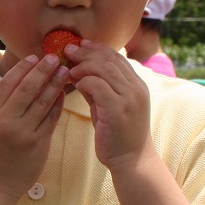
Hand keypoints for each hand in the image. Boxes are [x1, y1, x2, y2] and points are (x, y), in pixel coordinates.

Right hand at [0, 53, 67, 202]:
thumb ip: (6, 105)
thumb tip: (26, 79)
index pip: (7, 84)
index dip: (22, 69)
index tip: (34, 56)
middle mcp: (6, 121)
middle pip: (26, 89)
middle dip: (41, 71)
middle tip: (53, 57)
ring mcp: (23, 133)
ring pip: (42, 102)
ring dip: (54, 84)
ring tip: (63, 70)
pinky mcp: (38, 143)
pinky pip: (51, 118)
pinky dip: (58, 104)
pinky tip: (63, 93)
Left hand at [63, 40, 152, 171]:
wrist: (131, 159)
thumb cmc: (117, 133)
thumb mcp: (109, 105)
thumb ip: (99, 88)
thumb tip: (78, 71)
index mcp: (137, 85)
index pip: (116, 57)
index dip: (97, 48)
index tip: (80, 44)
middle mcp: (136, 88)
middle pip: (108, 59)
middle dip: (86, 52)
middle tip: (68, 50)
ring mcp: (129, 98)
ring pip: (102, 69)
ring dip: (82, 66)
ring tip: (69, 69)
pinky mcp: (118, 109)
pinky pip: (97, 85)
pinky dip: (84, 82)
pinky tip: (76, 86)